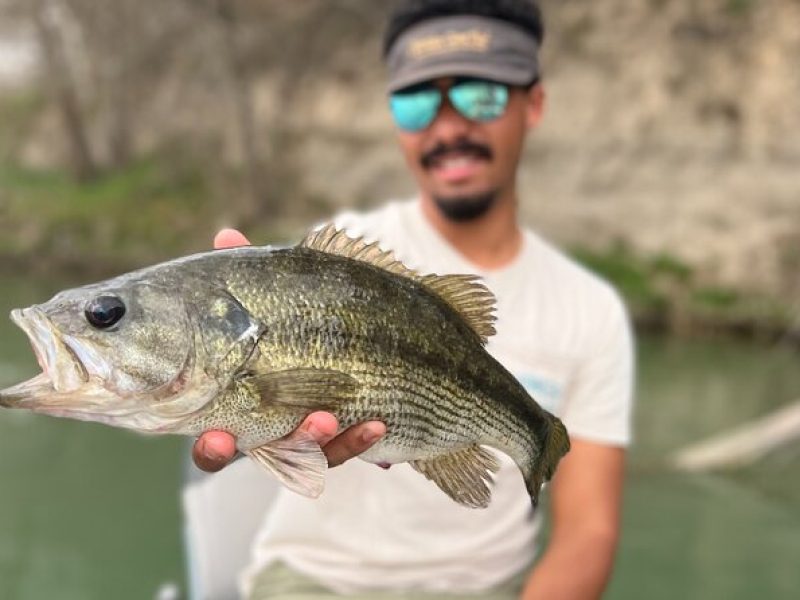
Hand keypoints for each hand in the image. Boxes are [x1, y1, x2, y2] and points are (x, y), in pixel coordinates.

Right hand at [191, 228, 386, 471]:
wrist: (370, 344)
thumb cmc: (297, 315)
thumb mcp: (274, 293)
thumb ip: (249, 274)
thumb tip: (227, 236)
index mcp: (233, 399)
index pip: (209, 435)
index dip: (211, 445)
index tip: (217, 437)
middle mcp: (263, 426)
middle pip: (250, 455)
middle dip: (246, 451)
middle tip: (242, 441)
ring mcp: (304, 435)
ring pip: (304, 454)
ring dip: (312, 439)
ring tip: (324, 418)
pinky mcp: (342, 438)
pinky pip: (349, 449)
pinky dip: (360, 439)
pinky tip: (378, 423)